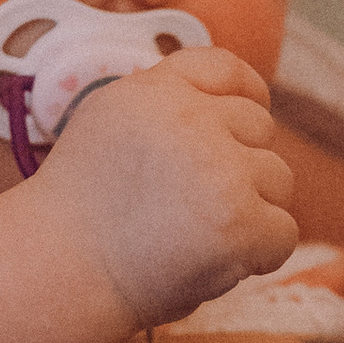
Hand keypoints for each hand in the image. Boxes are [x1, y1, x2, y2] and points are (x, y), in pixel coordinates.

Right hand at [33, 47, 298, 327]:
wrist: (60, 274)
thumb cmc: (83, 213)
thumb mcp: (108, 124)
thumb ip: (164, 103)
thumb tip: (233, 102)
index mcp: (154, 91)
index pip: (224, 68)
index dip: (245, 94)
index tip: (244, 123)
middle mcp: (189, 119)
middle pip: (259, 127)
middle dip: (240, 165)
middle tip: (196, 207)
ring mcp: (220, 170)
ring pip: (277, 178)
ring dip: (250, 210)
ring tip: (197, 236)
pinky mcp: (241, 222)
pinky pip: (283, 230)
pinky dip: (258, 254)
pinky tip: (214, 262)